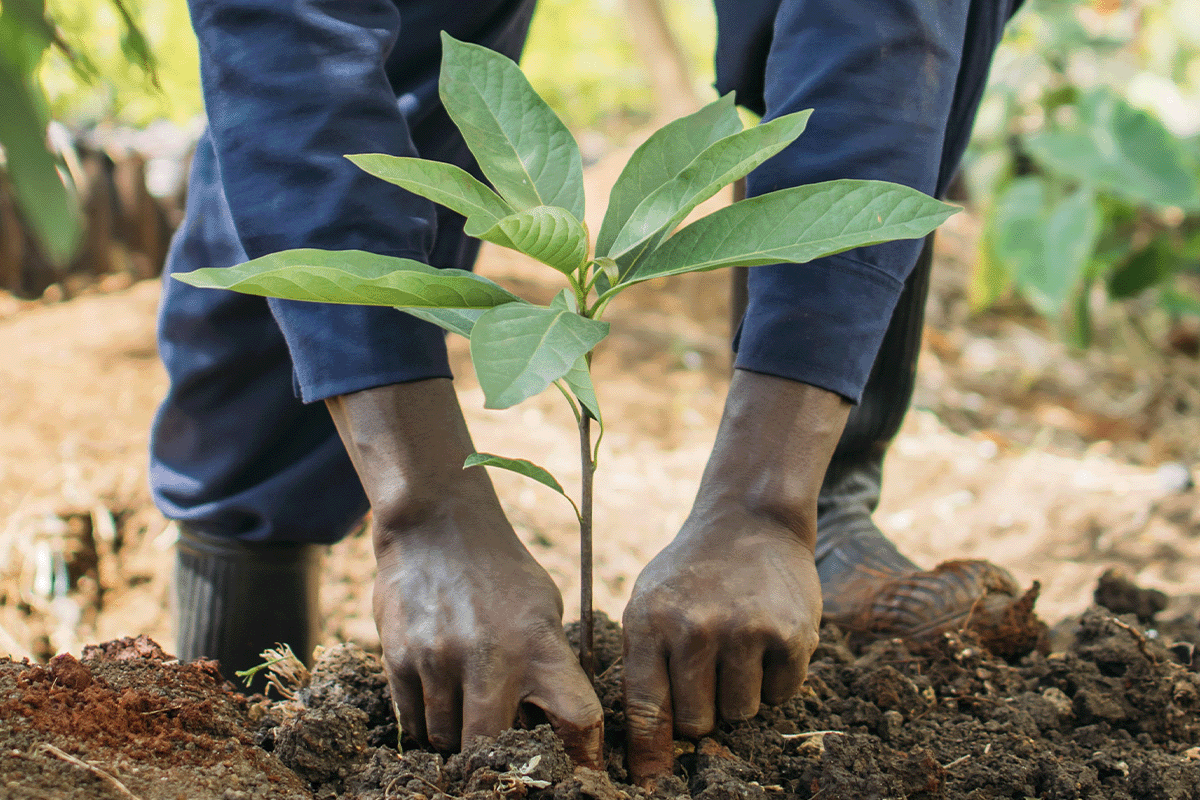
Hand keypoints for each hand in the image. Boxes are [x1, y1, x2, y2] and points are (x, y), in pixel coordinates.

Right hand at [373, 506, 602, 765]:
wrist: (435, 525)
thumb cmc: (499, 570)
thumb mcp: (544, 606)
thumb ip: (551, 663)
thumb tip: (563, 727)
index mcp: (541, 644)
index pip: (580, 717)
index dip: (583, 755)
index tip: (579, 771)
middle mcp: (492, 658)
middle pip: (493, 749)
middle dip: (496, 754)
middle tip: (497, 746)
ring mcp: (441, 661)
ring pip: (447, 740)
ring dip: (456, 737)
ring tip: (463, 709)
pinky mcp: (401, 659)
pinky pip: (412, 723)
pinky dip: (424, 722)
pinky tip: (436, 698)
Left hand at [622, 506, 821, 782]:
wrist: (751, 520)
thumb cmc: (693, 573)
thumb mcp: (650, 602)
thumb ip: (644, 664)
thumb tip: (648, 745)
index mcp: (650, 622)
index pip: (646, 710)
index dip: (650, 755)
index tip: (652, 785)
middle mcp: (694, 628)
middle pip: (697, 723)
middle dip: (703, 711)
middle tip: (708, 672)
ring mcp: (745, 630)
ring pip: (741, 712)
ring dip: (741, 692)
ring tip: (737, 645)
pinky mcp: (791, 634)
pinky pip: (781, 694)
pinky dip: (775, 678)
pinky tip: (767, 637)